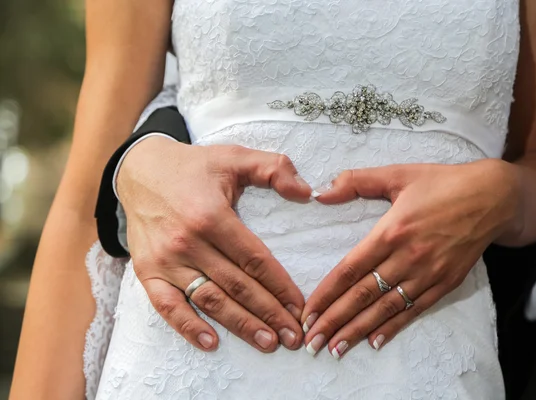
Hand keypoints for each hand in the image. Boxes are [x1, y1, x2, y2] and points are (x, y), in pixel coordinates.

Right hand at [118, 137, 311, 351]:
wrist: (140, 170)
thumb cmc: (194, 167)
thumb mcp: (236, 156)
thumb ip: (275, 168)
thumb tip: (307, 193)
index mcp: (212, 216)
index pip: (254, 259)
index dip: (280, 286)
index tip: (299, 307)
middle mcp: (188, 242)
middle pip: (237, 286)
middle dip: (269, 314)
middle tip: (293, 337)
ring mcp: (165, 260)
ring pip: (209, 300)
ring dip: (240, 325)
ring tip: (268, 343)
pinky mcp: (147, 271)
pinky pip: (167, 306)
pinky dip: (188, 327)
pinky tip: (211, 343)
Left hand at [301, 160, 517, 357]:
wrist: (493, 196)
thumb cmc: (442, 183)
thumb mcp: (398, 174)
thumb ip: (357, 181)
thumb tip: (320, 194)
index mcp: (392, 231)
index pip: (350, 270)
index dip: (327, 294)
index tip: (308, 312)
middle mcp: (408, 257)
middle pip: (363, 295)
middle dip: (335, 321)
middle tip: (313, 342)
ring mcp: (429, 273)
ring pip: (386, 308)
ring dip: (358, 330)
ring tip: (336, 349)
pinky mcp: (446, 283)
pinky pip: (415, 310)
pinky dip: (394, 327)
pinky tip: (375, 342)